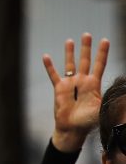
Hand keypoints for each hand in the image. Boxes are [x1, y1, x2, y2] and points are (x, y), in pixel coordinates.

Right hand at [42, 33, 109, 151]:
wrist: (73, 128)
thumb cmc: (89, 121)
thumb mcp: (102, 110)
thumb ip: (111, 102)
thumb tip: (124, 95)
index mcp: (94, 84)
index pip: (99, 65)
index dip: (102, 53)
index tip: (105, 40)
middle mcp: (82, 81)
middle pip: (85, 61)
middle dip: (86, 48)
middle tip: (87, 35)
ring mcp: (70, 84)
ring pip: (70, 64)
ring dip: (70, 53)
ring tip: (70, 40)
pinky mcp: (59, 89)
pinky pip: (53, 75)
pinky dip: (49, 66)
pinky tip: (46, 56)